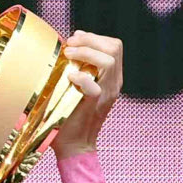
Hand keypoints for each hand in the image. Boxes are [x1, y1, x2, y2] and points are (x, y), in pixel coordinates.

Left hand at [48, 32, 122, 158]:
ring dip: (86, 52)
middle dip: (90, 39)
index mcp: (112, 78)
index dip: (95, 37)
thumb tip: (68, 46)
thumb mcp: (79, 86)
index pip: (115, 46)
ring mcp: (106, 94)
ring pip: (108, 61)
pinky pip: (94, 86)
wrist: (74, 145)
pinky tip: (69, 77)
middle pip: (114, 48)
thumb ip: (79, 68)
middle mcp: (113, 84)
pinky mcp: (95, 105)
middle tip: (70, 44)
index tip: (76, 38)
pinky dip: (80, 77)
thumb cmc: (69, 114)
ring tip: (68, 55)